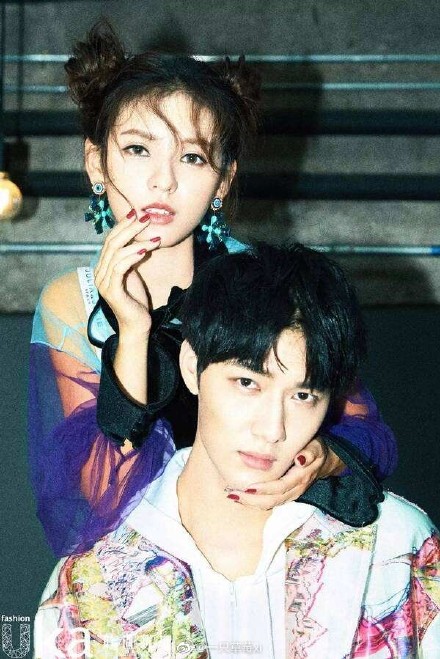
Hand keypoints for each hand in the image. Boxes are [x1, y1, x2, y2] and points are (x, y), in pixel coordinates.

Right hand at [94, 211, 160, 332]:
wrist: (136, 326)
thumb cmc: (136, 301)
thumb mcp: (133, 274)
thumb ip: (131, 258)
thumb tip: (140, 239)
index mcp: (103, 267)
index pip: (110, 240)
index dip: (123, 225)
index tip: (137, 213)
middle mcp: (99, 272)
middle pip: (112, 242)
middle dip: (129, 227)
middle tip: (145, 217)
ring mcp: (103, 282)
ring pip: (116, 252)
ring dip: (137, 241)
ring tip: (155, 237)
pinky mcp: (112, 291)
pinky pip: (120, 267)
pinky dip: (133, 255)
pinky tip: (147, 250)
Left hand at [226, 437, 343, 509]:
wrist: (324, 461)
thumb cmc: (315, 449)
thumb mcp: (315, 447)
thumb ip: (309, 453)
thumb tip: (300, 459)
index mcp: (301, 477)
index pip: (281, 487)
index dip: (265, 489)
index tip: (248, 487)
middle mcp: (296, 489)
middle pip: (273, 500)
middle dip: (252, 499)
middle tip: (232, 494)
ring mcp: (291, 494)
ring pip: (270, 504)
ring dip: (251, 502)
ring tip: (232, 496)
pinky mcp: (286, 495)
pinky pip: (270, 502)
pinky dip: (255, 501)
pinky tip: (241, 496)